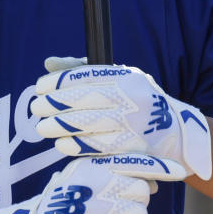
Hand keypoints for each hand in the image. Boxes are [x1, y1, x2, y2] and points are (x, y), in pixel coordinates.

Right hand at [0, 154, 185, 213]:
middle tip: (121, 212)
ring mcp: (100, 205)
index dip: (161, 167)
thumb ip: (110, 173)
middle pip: (141, 191)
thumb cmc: (60, 201)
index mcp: (94, 164)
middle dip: (137, 204)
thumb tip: (151, 182)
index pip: (135, 161)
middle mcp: (99, 181)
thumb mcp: (79, 176)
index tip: (181, 172)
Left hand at [31, 58, 211, 179]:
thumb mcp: (118, 78)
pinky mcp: (133, 149)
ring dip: (59, 127)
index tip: (39, 87)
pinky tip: (61, 144)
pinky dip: (75, 146)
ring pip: (87, 124)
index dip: (58, 82)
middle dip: (53, 104)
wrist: (177, 135)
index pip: (85, 75)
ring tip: (43, 127)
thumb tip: (48, 64)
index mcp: (126, 77)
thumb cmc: (137, 101)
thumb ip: (82, 69)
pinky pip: (97, 147)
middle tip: (35, 108)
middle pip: (83, 100)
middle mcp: (132, 98)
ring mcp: (134, 124)